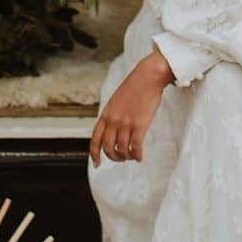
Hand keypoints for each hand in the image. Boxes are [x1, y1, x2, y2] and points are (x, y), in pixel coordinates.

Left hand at [90, 50, 173, 166]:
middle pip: (108, 148)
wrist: (147, 77)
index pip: (95, 139)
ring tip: (132, 156)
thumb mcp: (115, 101)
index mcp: (106, 114)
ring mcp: (125, 123)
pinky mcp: (139, 125)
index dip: (95, 154)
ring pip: (122, 149)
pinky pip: (135, 147)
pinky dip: (137, 155)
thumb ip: (112, 115)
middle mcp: (113, 120)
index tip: (97, 163)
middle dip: (114, 157)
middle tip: (120, 158)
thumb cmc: (134, 87)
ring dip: (126, 157)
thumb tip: (113, 130)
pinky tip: (140, 157)